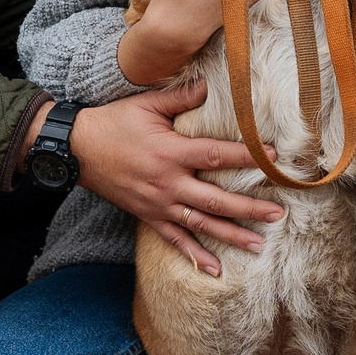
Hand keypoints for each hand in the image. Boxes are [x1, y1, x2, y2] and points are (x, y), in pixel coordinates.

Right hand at [71, 82, 285, 276]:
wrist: (77, 150)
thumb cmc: (113, 123)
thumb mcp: (146, 105)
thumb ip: (180, 97)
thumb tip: (209, 85)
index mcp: (171, 152)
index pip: (216, 156)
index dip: (246, 157)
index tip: (274, 159)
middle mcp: (168, 183)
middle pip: (216, 200)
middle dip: (249, 209)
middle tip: (278, 214)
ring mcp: (159, 204)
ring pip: (201, 224)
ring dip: (232, 236)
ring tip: (260, 244)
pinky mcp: (149, 216)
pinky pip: (175, 240)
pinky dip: (195, 256)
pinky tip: (216, 269)